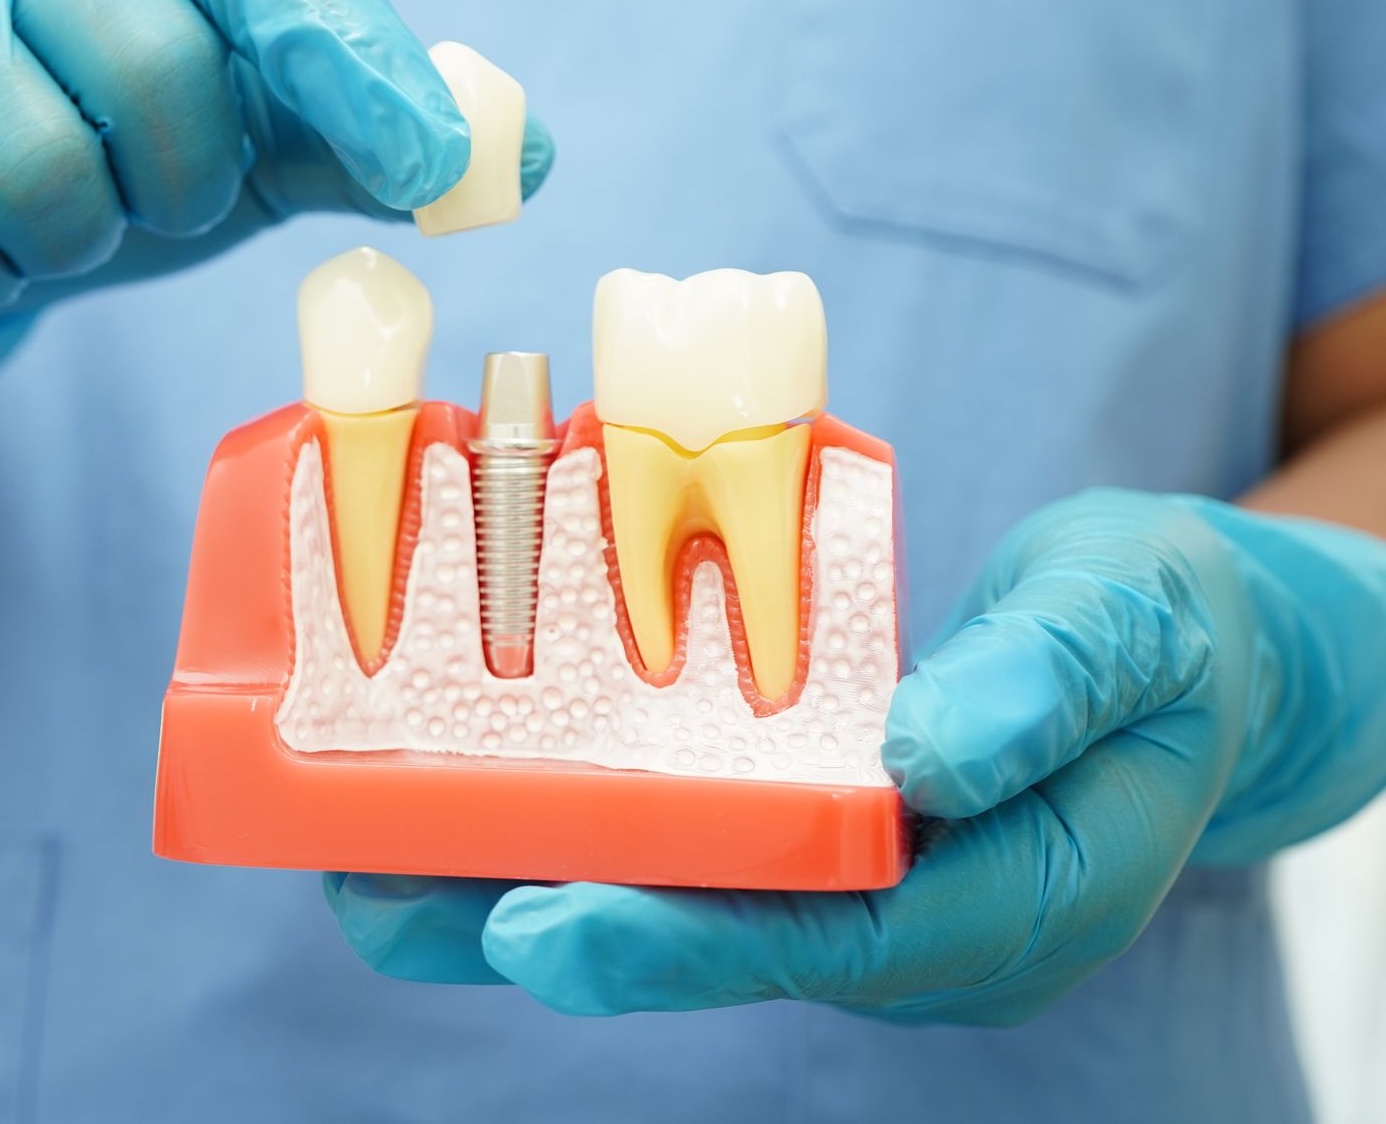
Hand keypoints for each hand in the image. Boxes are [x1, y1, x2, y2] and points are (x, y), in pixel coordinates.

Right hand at [0, 0, 550, 456]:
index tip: (432, 169)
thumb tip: (518, 153)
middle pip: (148, 57)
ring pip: (25, 151)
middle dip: (178, 180)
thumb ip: (361, 135)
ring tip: (56, 223)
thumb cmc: (101, 156)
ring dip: (71, 234)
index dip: (357, 67)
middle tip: (158, 204)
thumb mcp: (245, 140)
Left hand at [326, 489, 1385, 1021]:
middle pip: (714, 937)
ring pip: (682, 902)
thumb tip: (920, 754)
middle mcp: (907, 919)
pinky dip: (587, 823)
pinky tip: (472, 796)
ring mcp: (860, 885)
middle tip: (389, 901)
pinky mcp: (820, 837)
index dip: (674, 933)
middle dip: (550, 923)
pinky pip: (693, 846)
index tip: (538, 920)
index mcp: (1001, 902)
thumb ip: (1037, 685)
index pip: (819, 935)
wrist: (1191, 655)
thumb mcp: (1130, 627)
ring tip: (374, 864)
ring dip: (531, 881)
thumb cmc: (1167, 639)